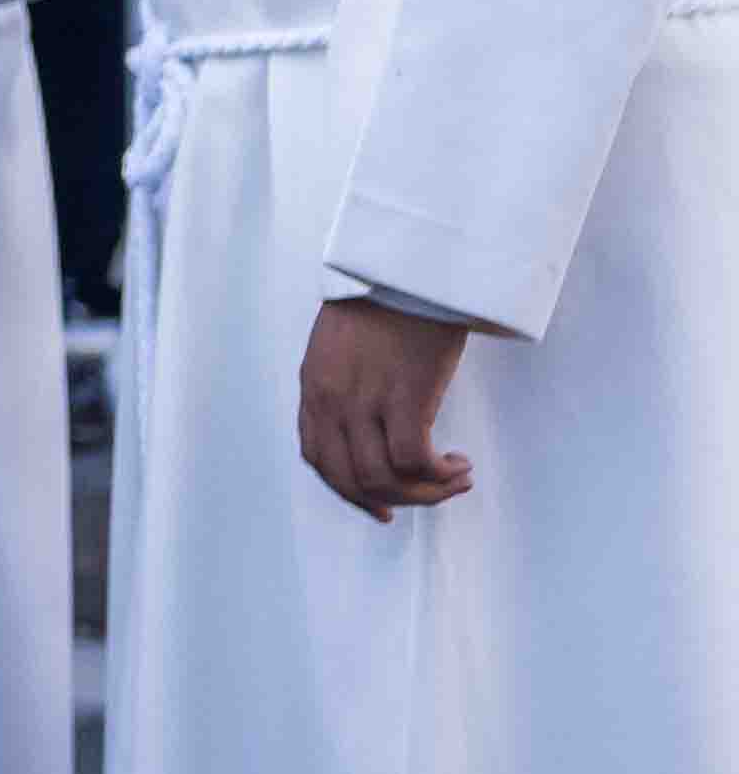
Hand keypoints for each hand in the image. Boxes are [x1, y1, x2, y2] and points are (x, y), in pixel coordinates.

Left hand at [299, 295, 478, 518]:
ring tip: (454, 480)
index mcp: (314, 387)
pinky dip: (438, 475)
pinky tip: (458, 465)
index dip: (348, 490)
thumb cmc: (385, 300)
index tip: (378, 504)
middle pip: (349, 479)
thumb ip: (345, 383)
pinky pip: (414, 462)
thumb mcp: (342, 345)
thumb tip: (369, 423)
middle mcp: (331, 401)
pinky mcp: (404, 399)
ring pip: (382, 480)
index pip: (318, 457)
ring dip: (423, 493)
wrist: (408, 269)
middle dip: (389, 501)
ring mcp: (364, 402)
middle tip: (425, 498)